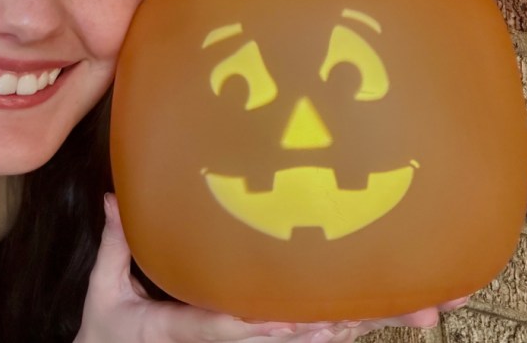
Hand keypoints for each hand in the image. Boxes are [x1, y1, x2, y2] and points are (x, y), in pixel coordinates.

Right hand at [75, 194, 468, 342]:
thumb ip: (117, 246)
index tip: (305, 317)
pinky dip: (343, 328)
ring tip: (421, 311)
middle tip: (415, 311)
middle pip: (294, 340)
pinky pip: (304, 341)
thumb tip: (115, 198)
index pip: (230, 329)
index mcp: (183, 333)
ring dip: (362, 326)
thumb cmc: (110, 335)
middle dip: (352, 323)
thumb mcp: (105, 294)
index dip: (269, 323)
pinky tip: (382, 314)